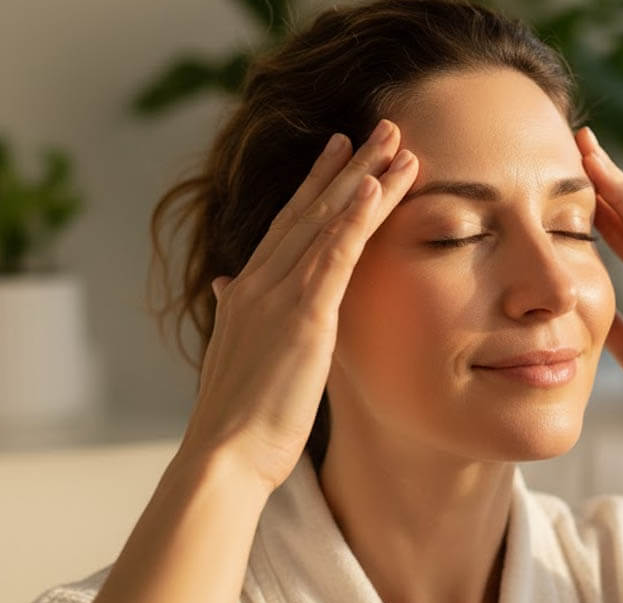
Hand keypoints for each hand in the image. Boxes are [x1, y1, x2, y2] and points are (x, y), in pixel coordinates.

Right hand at [180, 119, 418, 490]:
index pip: (288, 225)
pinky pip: (333, 256)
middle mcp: (260, 281)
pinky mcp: (302, 316)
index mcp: (247, 291)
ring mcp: (279, 295)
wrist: (226, 454)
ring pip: (327, 222)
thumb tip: (229, 284)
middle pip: (310, 210)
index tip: (339, 153)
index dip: (316, 185)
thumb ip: (240, 312)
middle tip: (379, 128)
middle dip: (347, 166)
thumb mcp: (239, 353)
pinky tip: (375, 188)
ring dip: (365, 179)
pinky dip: (354, 219)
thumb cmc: (238, 416)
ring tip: (396, 142)